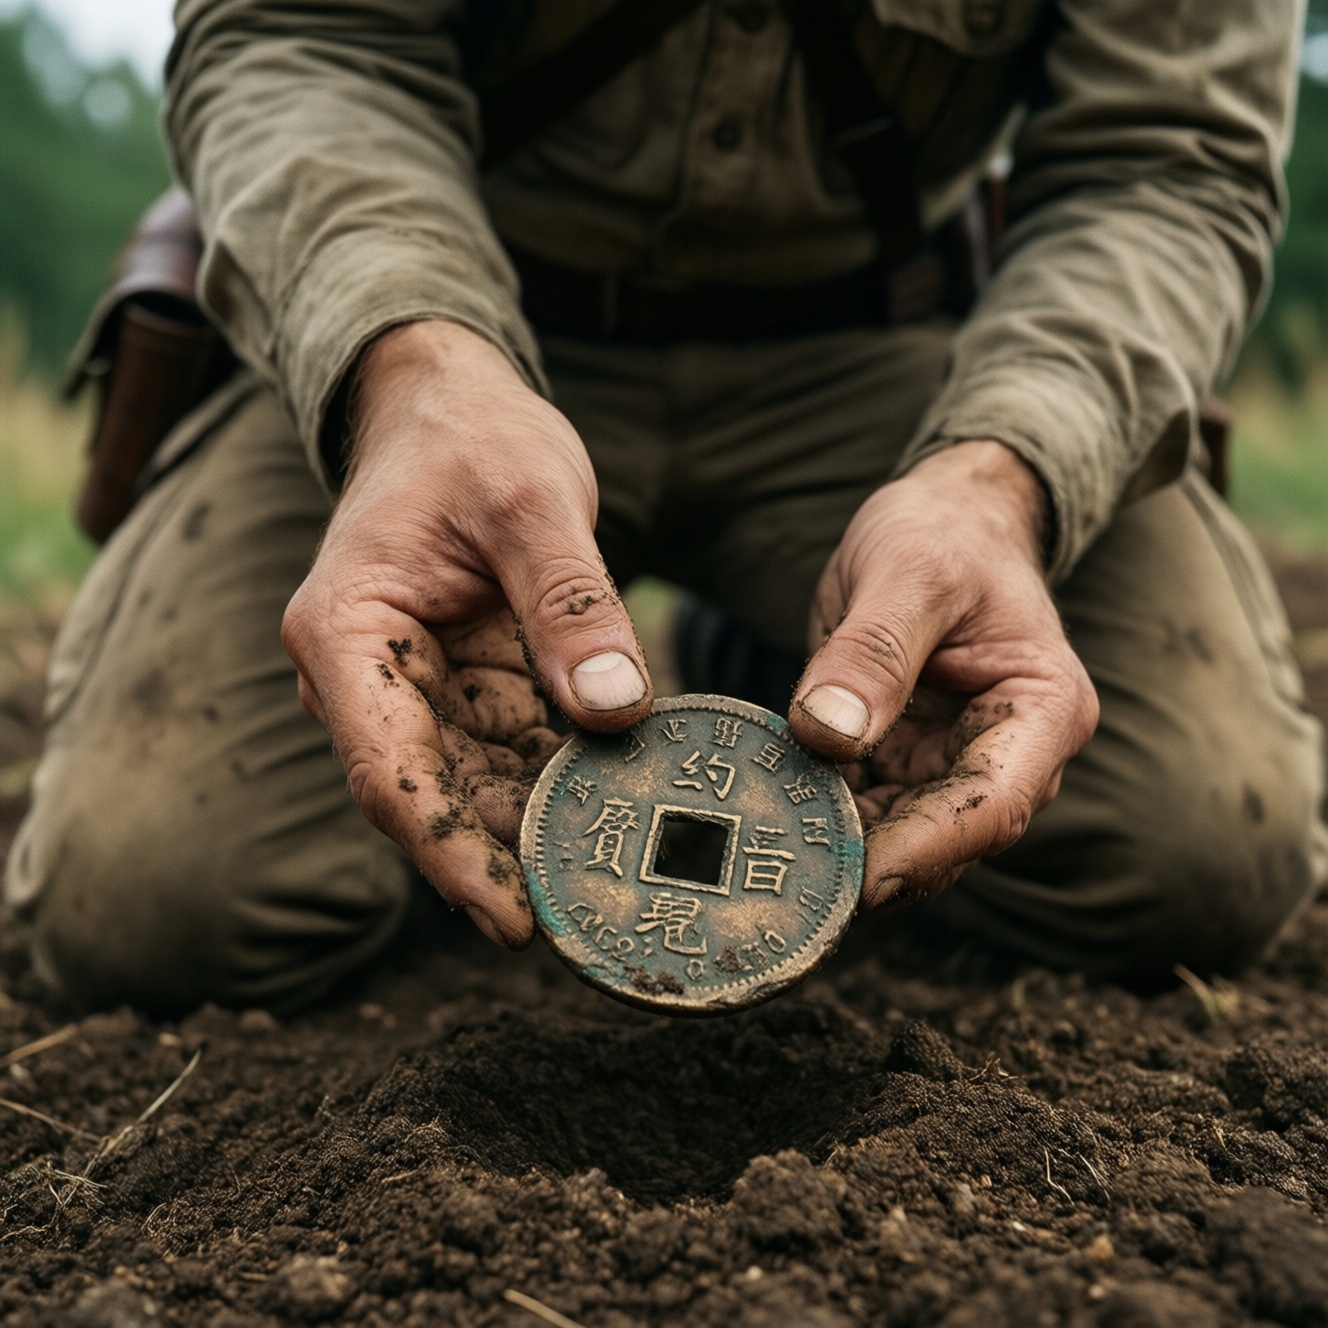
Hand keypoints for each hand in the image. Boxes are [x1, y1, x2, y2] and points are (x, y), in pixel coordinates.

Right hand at [282, 321, 652, 946]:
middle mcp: (367, 676)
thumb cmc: (473, 437)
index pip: (390, 770)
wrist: (451, 406)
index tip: (511, 919)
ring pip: (474, 784)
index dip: (449, 852)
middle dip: (503, 859)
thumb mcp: (531, 501)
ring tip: (616, 880)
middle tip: (588, 919)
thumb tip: (615, 713)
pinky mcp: (465, 684)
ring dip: (536, 830)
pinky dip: (558, 781)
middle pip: (430, 794)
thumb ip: (569, 602)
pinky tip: (619, 812)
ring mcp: (416, 686)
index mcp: (347, 633)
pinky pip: (510, 750)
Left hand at [787, 441, 1098, 911]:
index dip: (923, 852)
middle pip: (943, 840)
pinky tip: (764, 828)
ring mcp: (953, 766)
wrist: (942, 521)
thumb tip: (828, 732)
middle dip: (870, 870)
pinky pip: (863, 809)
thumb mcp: (909, 571)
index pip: (990, 804)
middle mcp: (1009, 756)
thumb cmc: (945, 533)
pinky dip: (819, 820)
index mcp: (1043, 713)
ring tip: (763, 871)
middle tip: (786, 893)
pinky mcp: (904, 763)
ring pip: (899, 838)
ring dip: (837, 855)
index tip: (853, 882)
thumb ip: (875, 651)